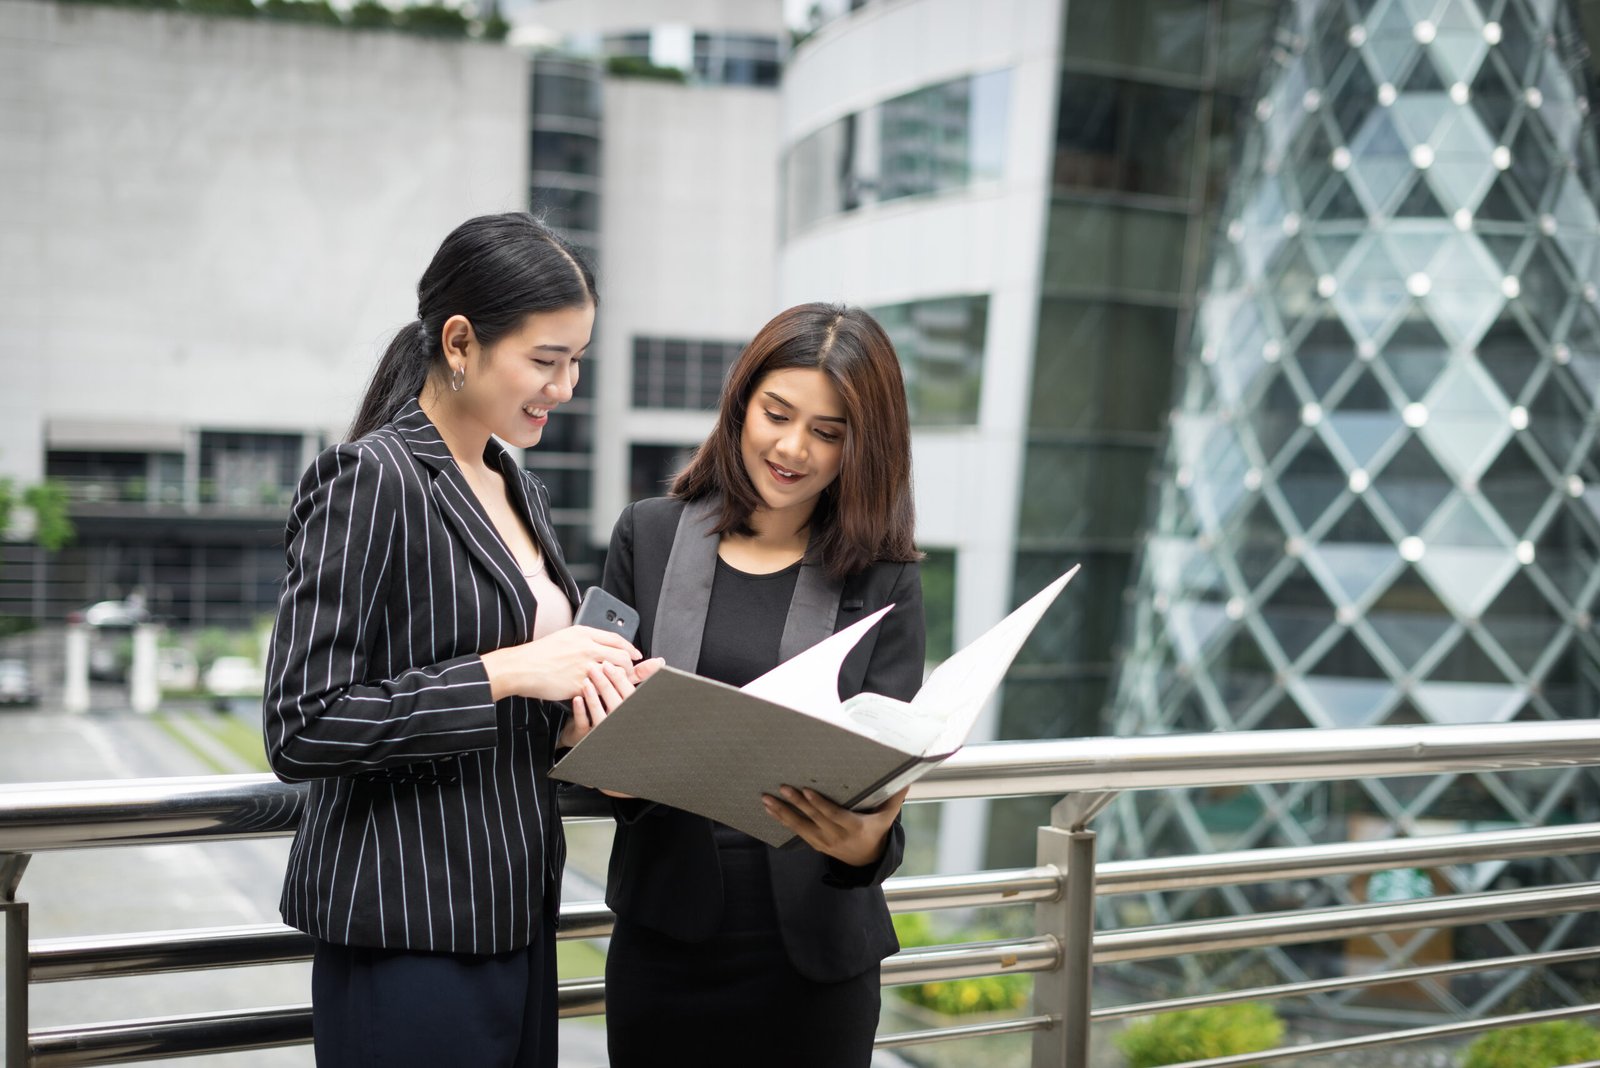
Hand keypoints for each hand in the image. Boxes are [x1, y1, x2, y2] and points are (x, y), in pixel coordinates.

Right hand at [481, 626, 641, 703]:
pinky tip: (601, 693)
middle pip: (621, 656)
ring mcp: (584, 666)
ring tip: (614, 684)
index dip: (629, 648)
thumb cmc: (540, 653)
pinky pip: (599, 688)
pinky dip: (602, 692)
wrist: (522, 667)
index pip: (616, 639)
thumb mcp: (565, 636)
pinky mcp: (579, 683)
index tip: (635, 654)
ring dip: (618, 680)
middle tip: (627, 672)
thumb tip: (601, 644)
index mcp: (584, 634)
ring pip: (614, 673)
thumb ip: (585, 639)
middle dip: (629, 666)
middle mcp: (587, 648)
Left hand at [561, 656, 664, 748]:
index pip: (629, 695)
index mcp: (628, 710)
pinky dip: (581, 710)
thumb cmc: (607, 708)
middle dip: (605, 684)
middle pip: (616, 704)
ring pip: (601, 716)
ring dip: (594, 697)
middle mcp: (618, 722)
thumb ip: (639, 676)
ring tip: (586, 682)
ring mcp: (602, 731)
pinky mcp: (585, 736)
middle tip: (594, 668)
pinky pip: (584, 725)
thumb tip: (659, 661)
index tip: (609, 664)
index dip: (620, 679)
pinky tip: (577, 698)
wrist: (584, 732)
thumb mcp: (622, 692)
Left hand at [762, 785, 908, 867]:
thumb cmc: (876, 831)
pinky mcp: (815, 843)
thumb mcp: (887, 818)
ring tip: (766, 799)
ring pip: (800, 827)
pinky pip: (796, 831)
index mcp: (853, 828)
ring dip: (782, 813)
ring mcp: (823, 842)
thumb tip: (908, 778)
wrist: (866, 861)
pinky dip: (782, 820)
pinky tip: (769, 809)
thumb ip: (895, 798)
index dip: (819, 805)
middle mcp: (836, 836)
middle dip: (796, 804)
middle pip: (813, 819)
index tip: (806, 791)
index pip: (833, 815)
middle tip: (782, 788)